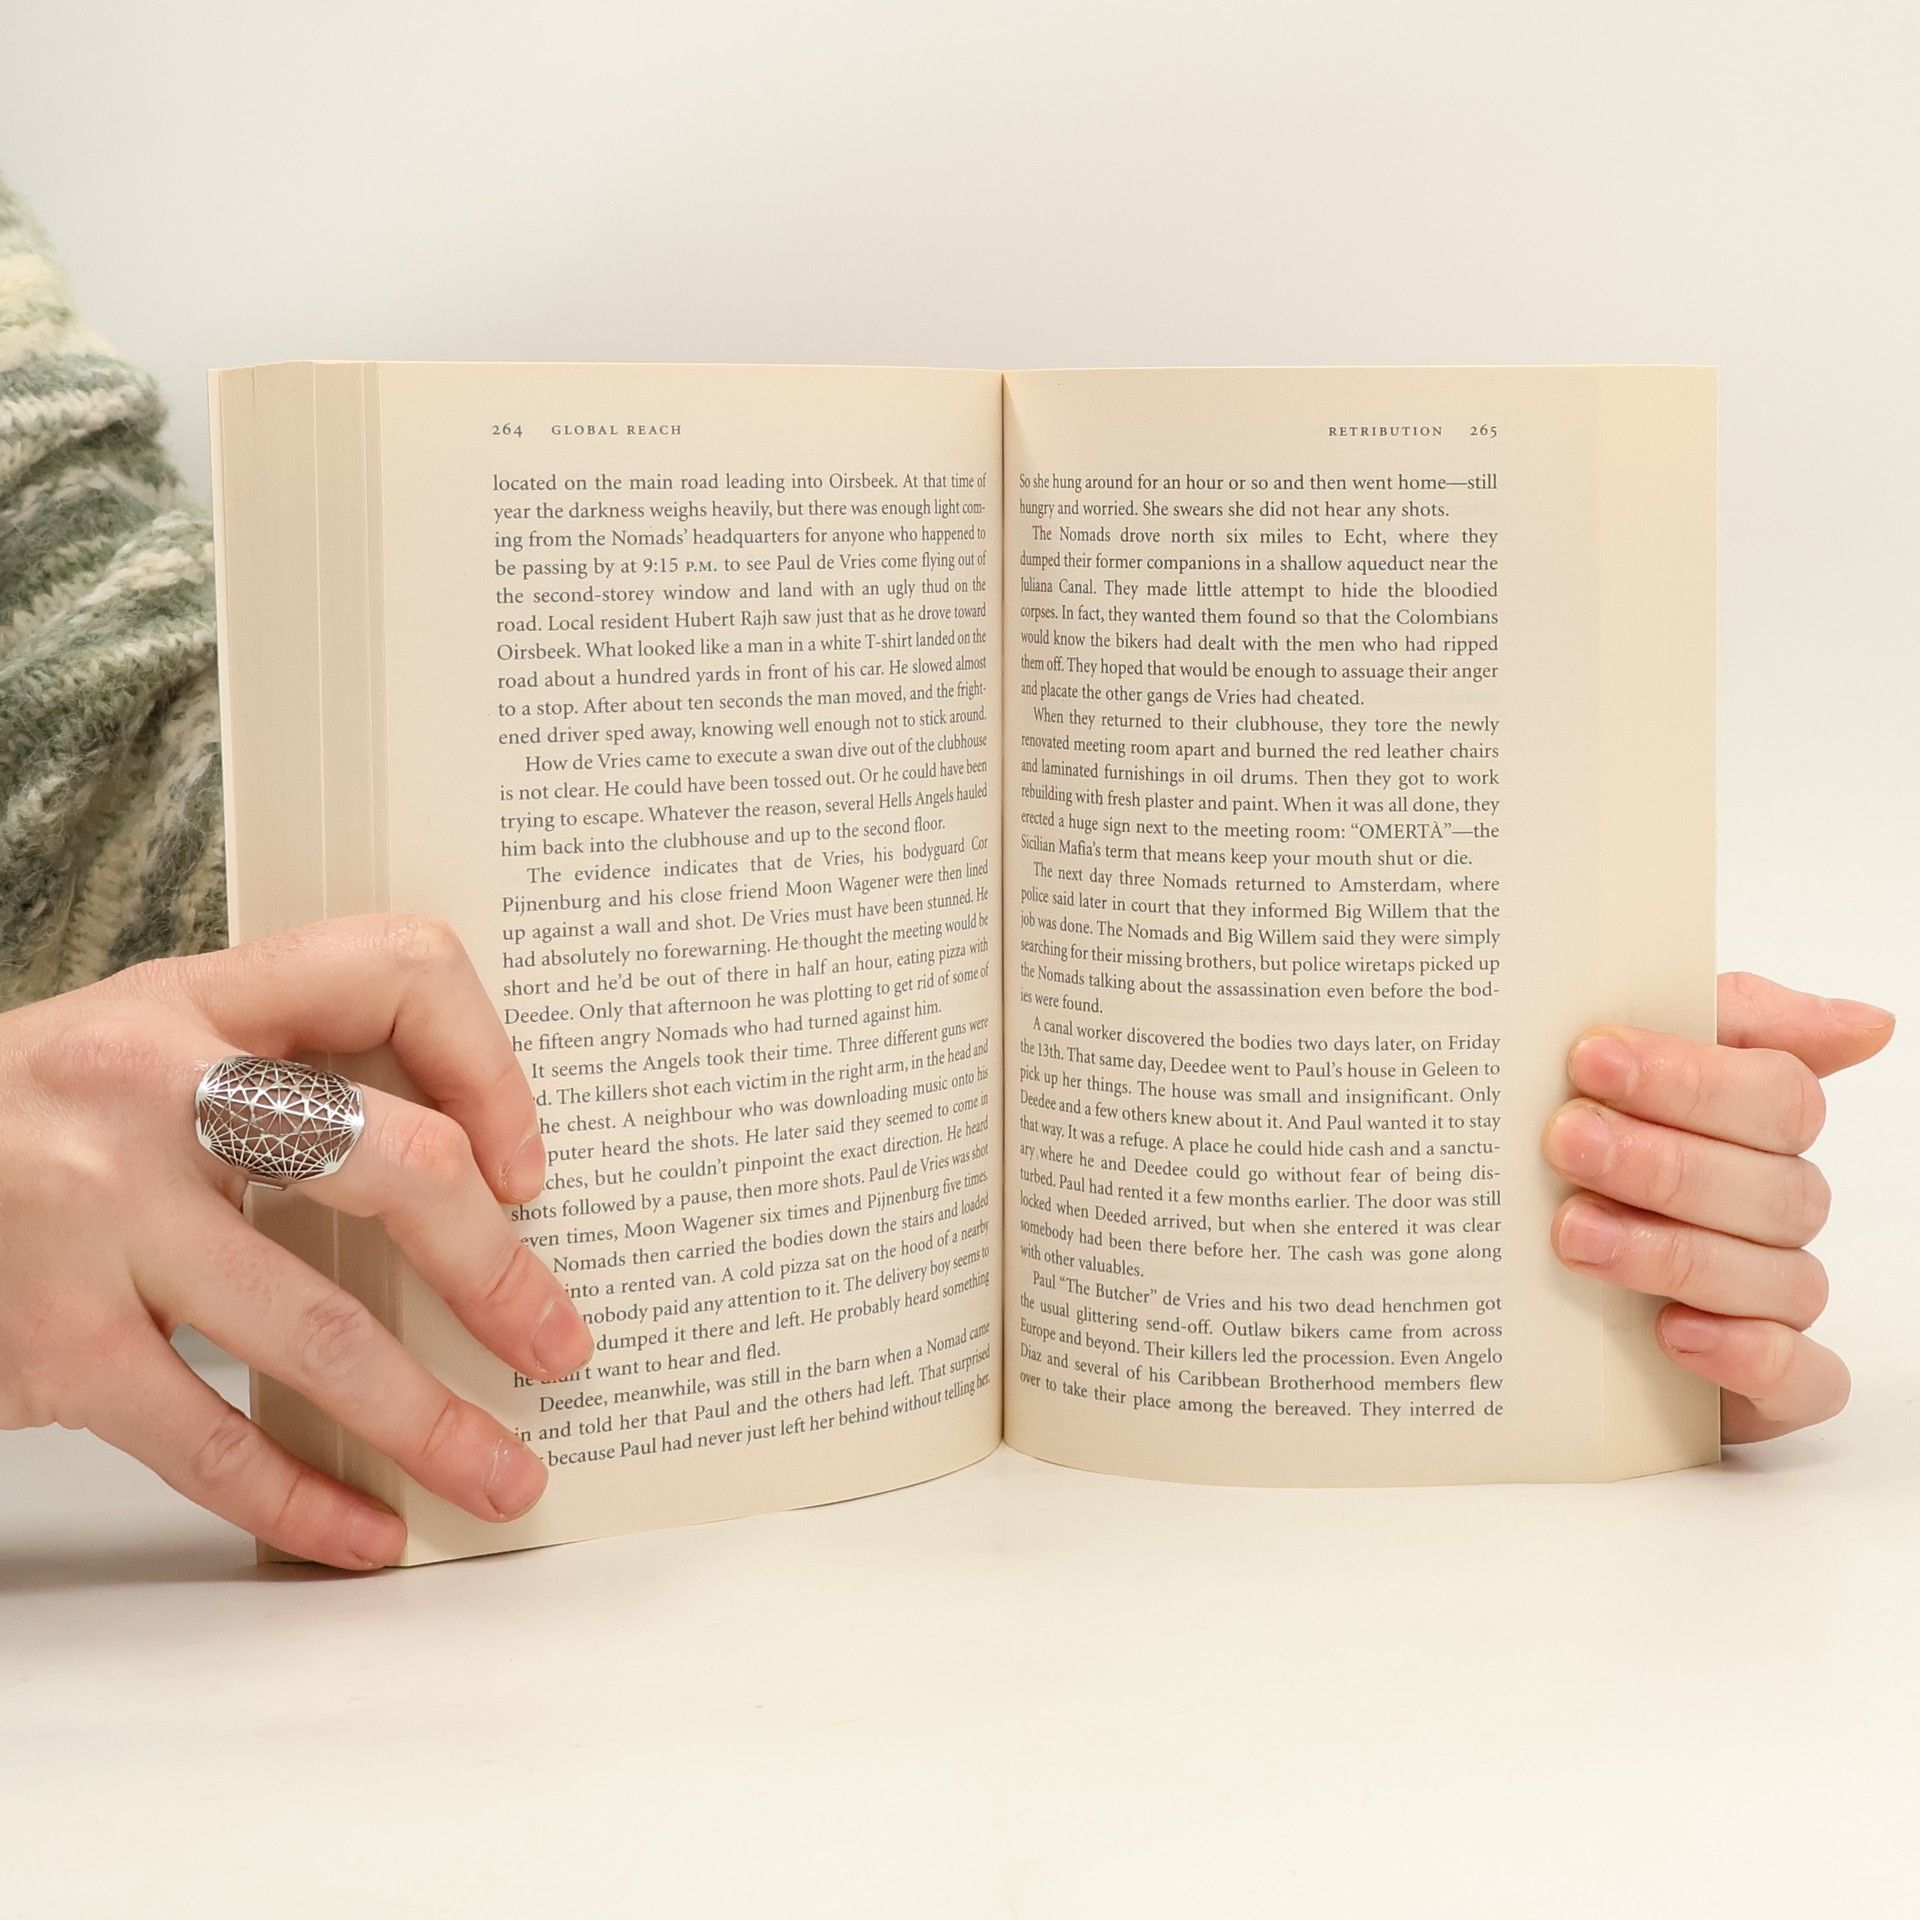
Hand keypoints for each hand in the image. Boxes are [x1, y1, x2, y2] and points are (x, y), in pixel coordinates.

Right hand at [0, 917, 592, 1568]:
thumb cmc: (31, 1123)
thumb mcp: (153, 1048)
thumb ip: (285, 1080)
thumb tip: (467, 1191)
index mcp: (200, 1000)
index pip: (393, 970)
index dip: (489, 1067)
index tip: (523, 1168)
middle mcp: (152, 1090)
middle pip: (393, 1164)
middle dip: (497, 1272)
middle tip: (556, 1344)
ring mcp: (100, 1217)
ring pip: (319, 1331)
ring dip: (430, 1423)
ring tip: (501, 1475)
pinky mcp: (55, 1341)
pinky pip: (211, 1438)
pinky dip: (302, 1499)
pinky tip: (364, 1530)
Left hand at [1545, 972, 1892, 1441]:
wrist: (1528, 1278)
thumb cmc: (1590, 1143)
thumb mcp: (1629, 1063)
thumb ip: (1732, 1020)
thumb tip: (1871, 1023)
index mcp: (1761, 1129)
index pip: (1776, 1095)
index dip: (1689, 1077)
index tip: (1590, 1057)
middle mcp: (1778, 1211)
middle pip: (1768, 1186)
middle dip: (1661, 1161)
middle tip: (1567, 1141)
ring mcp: (1775, 1297)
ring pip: (1775, 1277)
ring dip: (1670, 1252)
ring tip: (1575, 1232)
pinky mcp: (1767, 1383)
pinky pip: (1803, 1379)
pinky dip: (1746, 1355)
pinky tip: (1674, 1332)